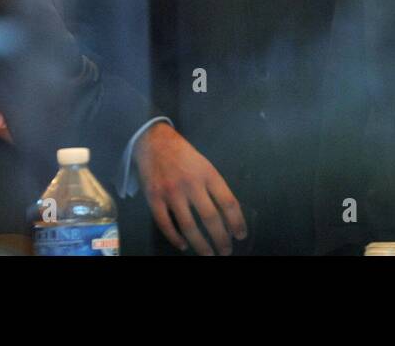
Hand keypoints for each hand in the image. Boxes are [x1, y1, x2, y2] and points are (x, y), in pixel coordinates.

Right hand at [133, 122, 246, 255]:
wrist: (154, 141)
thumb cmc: (184, 155)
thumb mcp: (204, 165)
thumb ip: (214, 187)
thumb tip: (227, 215)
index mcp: (208, 174)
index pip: (228, 202)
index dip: (237, 222)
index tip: (241, 235)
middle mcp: (191, 183)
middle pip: (210, 217)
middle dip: (221, 238)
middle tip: (226, 251)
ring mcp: (171, 191)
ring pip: (188, 225)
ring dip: (200, 244)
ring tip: (209, 254)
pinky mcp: (154, 198)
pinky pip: (165, 224)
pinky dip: (175, 238)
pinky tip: (183, 245)